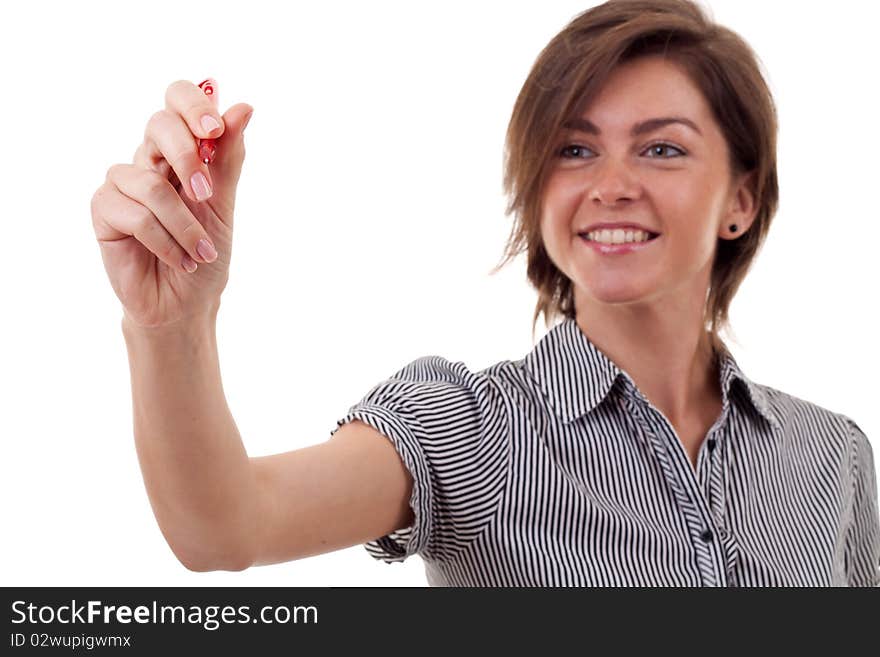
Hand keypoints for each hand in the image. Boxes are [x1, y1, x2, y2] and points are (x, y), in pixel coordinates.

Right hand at [91, 79, 252, 327]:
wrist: (186, 304)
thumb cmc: (205, 254)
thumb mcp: (223, 204)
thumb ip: (228, 157)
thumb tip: (244, 107)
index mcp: (182, 150)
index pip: (178, 99)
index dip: (194, 104)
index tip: (214, 130)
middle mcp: (149, 159)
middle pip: (158, 123)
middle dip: (188, 157)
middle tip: (206, 193)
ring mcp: (123, 183)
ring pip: (151, 183)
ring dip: (184, 225)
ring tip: (200, 252)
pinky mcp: (104, 210)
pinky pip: (135, 214)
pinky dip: (165, 241)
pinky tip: (178, 260)